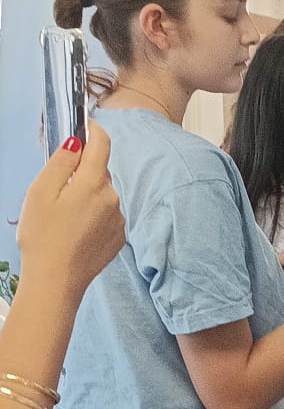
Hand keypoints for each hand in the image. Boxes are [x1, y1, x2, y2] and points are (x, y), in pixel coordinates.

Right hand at [16, 123, 124, 299]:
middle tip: (57, 191)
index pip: (102, 145)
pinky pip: (106, 216)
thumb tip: (76, 143)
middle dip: (81, 174)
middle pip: (99, 172)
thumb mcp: (40, 193)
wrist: (55, 283)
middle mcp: (112, 198)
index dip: (94, 132)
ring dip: (87, 197)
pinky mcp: (117, 238)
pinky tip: (74, 232)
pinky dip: (93, 217)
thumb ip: (60, 163)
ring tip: (63, 218)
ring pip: (102, 195)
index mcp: (92, 183)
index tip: (87, 126)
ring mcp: (118, 219)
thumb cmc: (43, 239)